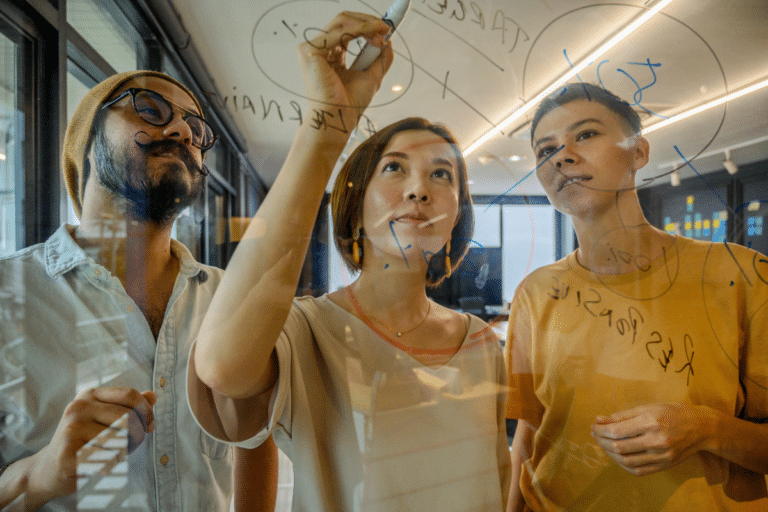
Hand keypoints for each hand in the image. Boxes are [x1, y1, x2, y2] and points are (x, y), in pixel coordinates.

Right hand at [29, 387, 155, 502]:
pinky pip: (108, 459)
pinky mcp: (68, 452)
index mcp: (89, 395)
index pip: (130, 395)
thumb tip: (152, 396)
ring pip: (121, 440)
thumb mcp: (105, 418)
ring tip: (112, 455)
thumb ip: (129, 407)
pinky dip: (111, 466)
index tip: (148, 427)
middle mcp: (78, 407)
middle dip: (137, 437)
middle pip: (129, 419)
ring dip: (124, 453)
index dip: (146, 412)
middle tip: (129, 447)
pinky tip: (99, 465)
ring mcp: (71, 428)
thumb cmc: (85, 441)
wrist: (49, 468)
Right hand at [297, 11, 393, 136]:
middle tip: (387, 27)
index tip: (387, 28)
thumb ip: (380, 56)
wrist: (340, 118)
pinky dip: (358, 31)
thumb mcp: (373, 75)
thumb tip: (388, 38)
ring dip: (366, 24)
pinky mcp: (309, 51)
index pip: (348, 29)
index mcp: (331, 54)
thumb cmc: (351, 103)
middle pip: (343, 21)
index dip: (367, 25)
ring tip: (382, 32)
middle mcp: (320, 49)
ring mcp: (312, 49)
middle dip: (368, 21)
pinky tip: (373, 36)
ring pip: (341, 22)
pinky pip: (337, 33)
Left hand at [591, 403, 714, 475]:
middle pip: (618, 447)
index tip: (594, 426)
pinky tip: (618, 456)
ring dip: (610, 454)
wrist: (702, 428)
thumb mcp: (648, 407)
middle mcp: (656, 440)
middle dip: (601, 441)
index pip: (616, 431)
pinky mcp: (665, 465)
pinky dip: (623, 464)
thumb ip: (622, 415)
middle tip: (595, 434)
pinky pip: (638, 470)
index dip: (600, 430)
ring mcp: (661, 456)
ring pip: (626, 461)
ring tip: (604, 444)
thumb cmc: (673, 412)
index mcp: (650, 422)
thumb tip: (599, 420)